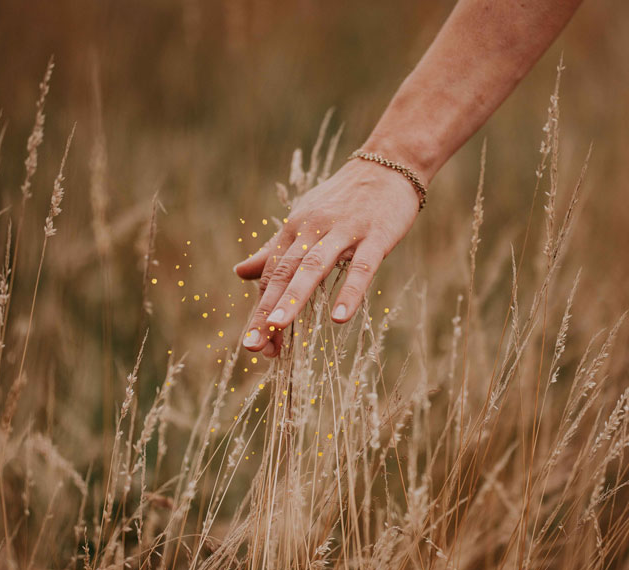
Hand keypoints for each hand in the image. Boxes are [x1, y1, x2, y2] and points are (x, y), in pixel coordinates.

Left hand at [234, 158, 419, 356]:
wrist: (389, 165)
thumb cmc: (346, 199)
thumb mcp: (305, 219)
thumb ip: (274, 248)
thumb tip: (240, 272)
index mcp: (294, 228)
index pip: (272, 274)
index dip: (262, 309)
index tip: (253, 343)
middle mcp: (312, 229)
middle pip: (285, 273)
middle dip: (267, 310)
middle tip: (253, 345)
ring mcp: (344, 232)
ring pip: (314, 267)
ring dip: (294, 297)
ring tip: (279, 327)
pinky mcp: (375, 236)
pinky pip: (361, 268)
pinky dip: (349, 292)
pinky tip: (340, 318)